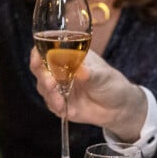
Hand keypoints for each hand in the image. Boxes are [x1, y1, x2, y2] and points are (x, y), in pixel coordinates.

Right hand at [30, 48, 146, 141]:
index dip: (39, 51)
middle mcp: (60, 69)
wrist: (118, 108)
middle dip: (42, 75)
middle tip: (50, 83)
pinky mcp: (61, 104)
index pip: (47, 49)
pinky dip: (54, 106)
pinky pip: (51, 104)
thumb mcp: (102, 75)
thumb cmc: (111, 82)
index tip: (38, 57)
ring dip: (48, 92)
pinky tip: (62, 108)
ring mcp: (59, 87)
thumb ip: (90, 73)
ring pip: (43, 87)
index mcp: (68, 55)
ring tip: (59, 100)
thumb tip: (80, 70)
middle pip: (40, 68)